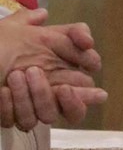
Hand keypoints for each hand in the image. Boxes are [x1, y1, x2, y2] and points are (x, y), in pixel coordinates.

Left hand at [0, 9, 105, 129]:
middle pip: (72, 112)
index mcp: (56, 74)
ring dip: (31, 97)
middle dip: (59, 97)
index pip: (83, 93)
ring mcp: (27, 108)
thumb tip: (87, 39)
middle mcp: (45, 94)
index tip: (75, 84)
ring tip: (14, 76)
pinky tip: (1, 92)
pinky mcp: (10, 118)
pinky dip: (9, 106)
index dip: (86, 94)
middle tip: (45, 79)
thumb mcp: (23, 27)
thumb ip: (61, 30)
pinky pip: (16, 121)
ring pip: (43, 117)